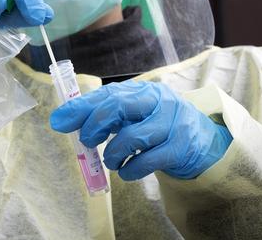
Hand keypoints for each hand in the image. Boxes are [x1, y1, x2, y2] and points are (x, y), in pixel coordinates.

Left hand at [49, 81, 232, 179]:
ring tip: (111, 160)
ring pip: (133, 136)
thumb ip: (103, 115)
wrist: (202, 142)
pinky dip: (131, 169)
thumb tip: (62, 120)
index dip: (80, 107)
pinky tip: (126, 171)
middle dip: (95, 124)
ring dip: (114, 152)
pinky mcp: (181, 147)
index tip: (59, 121)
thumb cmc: (157, 126)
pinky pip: (149, 160)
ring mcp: (172, 123)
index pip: (106, 94)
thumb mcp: (133, 115)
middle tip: (86, 140)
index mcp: (141, 90)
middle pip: (118, 105)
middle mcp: (158, 101)